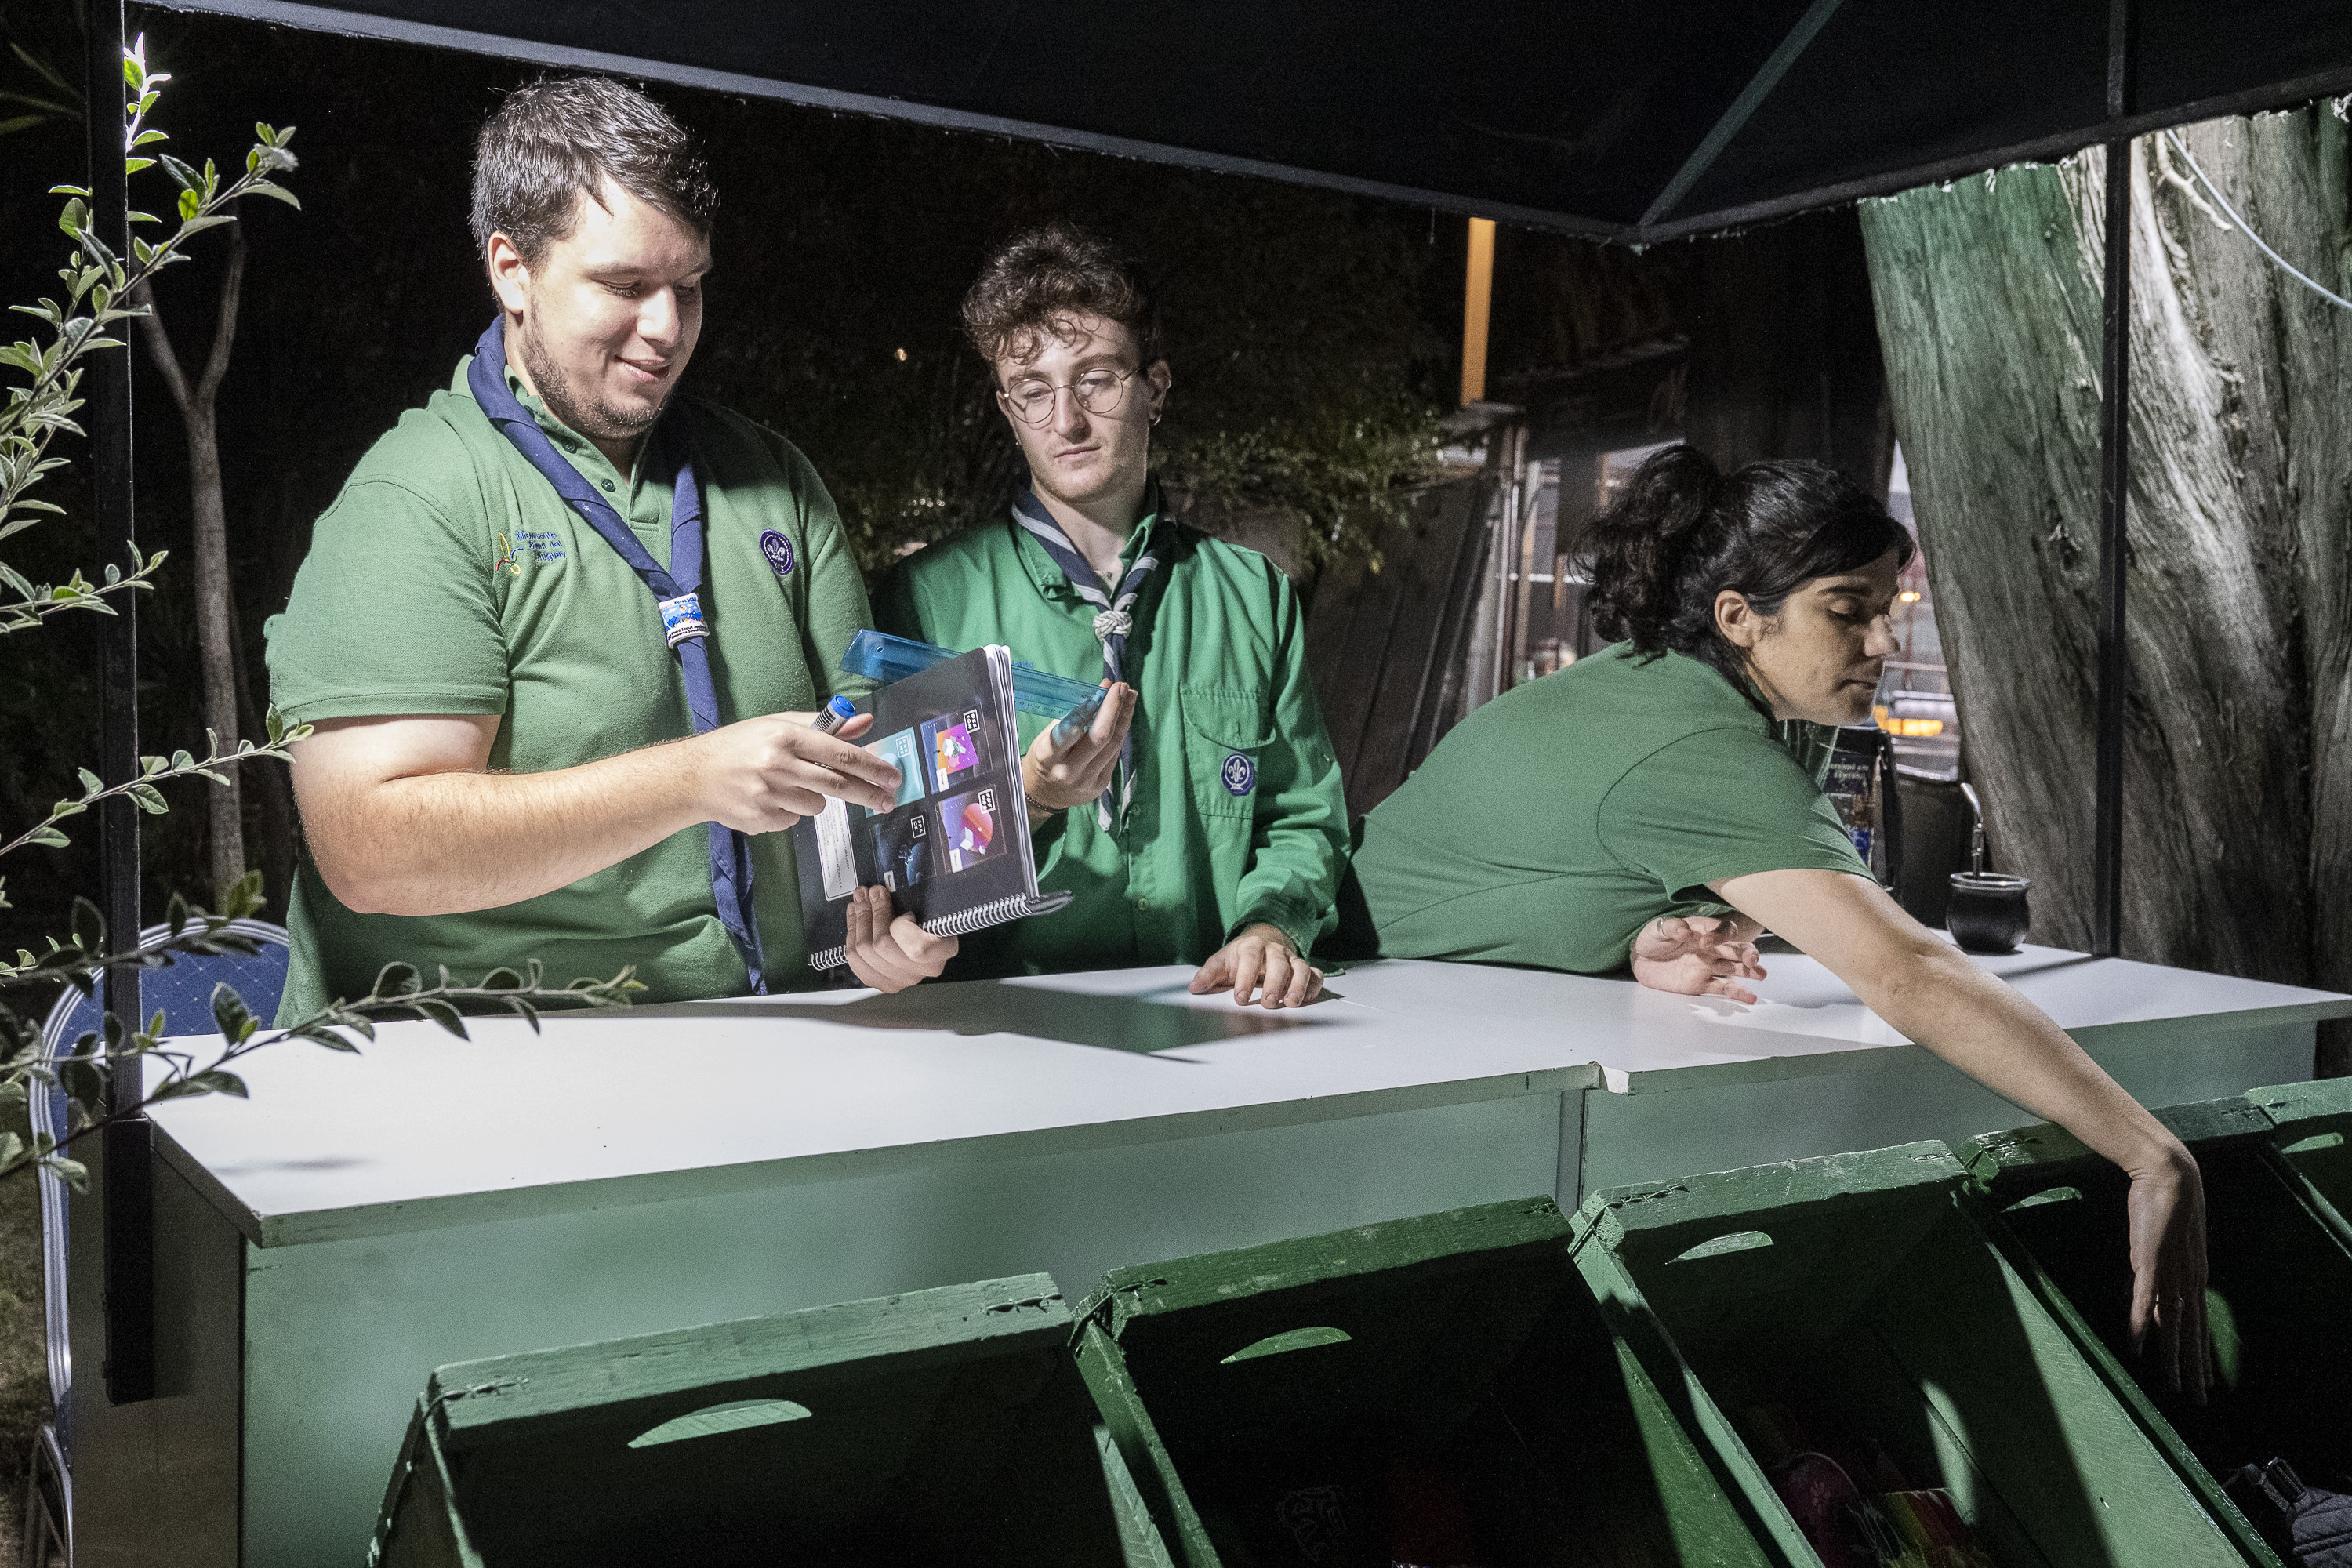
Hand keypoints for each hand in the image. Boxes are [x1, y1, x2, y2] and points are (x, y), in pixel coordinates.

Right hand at [692, 710, 900, 832]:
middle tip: (886, 800)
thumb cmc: (741, 745)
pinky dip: (790, 811)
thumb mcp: (779, 724)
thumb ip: (825, 725)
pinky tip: (768, 798)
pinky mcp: (761, 819)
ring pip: (817, 805)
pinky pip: (794, 820)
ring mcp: (768, 795)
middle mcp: (777, 765)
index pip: (840, 753)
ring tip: (786, 785)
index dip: (871, 767)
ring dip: (814, 798)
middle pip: (838, 784)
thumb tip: (864, 723)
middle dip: (867, 794)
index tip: (892, 777)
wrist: (693, 775)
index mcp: (784, 736)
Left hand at [841, 884, 956, 992]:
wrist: (931, 936)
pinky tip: (855, 919)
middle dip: (871, 912)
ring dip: (858, 920)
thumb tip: (890, 885)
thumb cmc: (930, 916)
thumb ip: (916, 897)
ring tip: (859, 902)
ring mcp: (902, 979)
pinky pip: (855, 960)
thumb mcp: (931, 903)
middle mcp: (923, 970)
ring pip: (864, 950)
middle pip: (882, 945)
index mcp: (942, 950)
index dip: (902, 928)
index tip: (901, 910)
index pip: (917, 948)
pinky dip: (852, 935)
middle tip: (869, 893)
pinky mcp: (882, 981)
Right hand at [1021, 682, 1135, 817]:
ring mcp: (1086, 781)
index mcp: (1048, 757)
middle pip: (1099, 737)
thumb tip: (1099, 693)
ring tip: (1129, 695)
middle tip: (1122, 686)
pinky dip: (1120, 731)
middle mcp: (1067, 771)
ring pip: (1113, 744)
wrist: (1045, 793)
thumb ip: (1071, 718)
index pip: (1067, 733)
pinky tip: (1124, 715)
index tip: (1100, 691)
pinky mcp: (1100, 785)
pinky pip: (1114, 753)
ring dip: (1124, 717)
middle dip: (1113, 708)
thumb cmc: (1046, 757)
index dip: (1085, 712)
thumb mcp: (1046, 737)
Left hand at [1189, 923, 1322, 1009]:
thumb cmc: (1239, 957)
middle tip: (1268, 1003)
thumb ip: (1209, 974)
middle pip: (1278, 963)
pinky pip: (1315, 975)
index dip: (1245, 978)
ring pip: (1300, 968)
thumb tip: (1194, 987)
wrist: (1260, 942)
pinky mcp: (1303, 969)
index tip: (1239, 998)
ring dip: (1297, 986)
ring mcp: (1291, 959)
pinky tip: (1308, 999)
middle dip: (1274, 983)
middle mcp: (1274, 951)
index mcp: (1251, 946)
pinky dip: (1314, 986)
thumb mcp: (1221, 962)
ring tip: (1291, 1003)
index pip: (1250, 959)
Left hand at [1629, 915, 1766, 1002]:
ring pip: (1735, 969)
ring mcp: (1708, 967)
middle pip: (1736, 949)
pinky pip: (1723, 988)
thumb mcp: (1657, 929)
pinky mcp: (1702, 984)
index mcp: (1703, 930)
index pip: (1723, 929)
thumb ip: (1670, 927)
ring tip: (1761, 975)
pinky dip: (1737, 993)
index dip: (1720, 935)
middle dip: (1746, 953)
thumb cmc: (1652, 938)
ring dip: (1750, 972)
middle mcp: (1711, 949)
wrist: (1641, 959)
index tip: (1706, 943)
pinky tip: (1750, 998)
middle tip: (1752, 960)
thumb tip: (1684, 930)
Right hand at [2127, 1143, 2211, 1401]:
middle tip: (2198, 1399)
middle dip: (2193, 1368)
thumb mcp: (2158, 1244)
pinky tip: (2137, 1346)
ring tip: (2174, 1387)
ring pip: (2172, 1325)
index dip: (2200, 1353)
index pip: (2197, 1324)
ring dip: (2172, 1357)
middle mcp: (2186, 1281)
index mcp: (2191, 1277)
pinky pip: (2145, 1299)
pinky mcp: (2150, 1262)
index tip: (2205, 1380)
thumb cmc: (2163, 1203)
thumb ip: (2151, 1269)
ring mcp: (2169, 1273)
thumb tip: (2140, 1290)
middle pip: (2190, 1333)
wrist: (2169, 1175)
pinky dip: (2142, 1324)